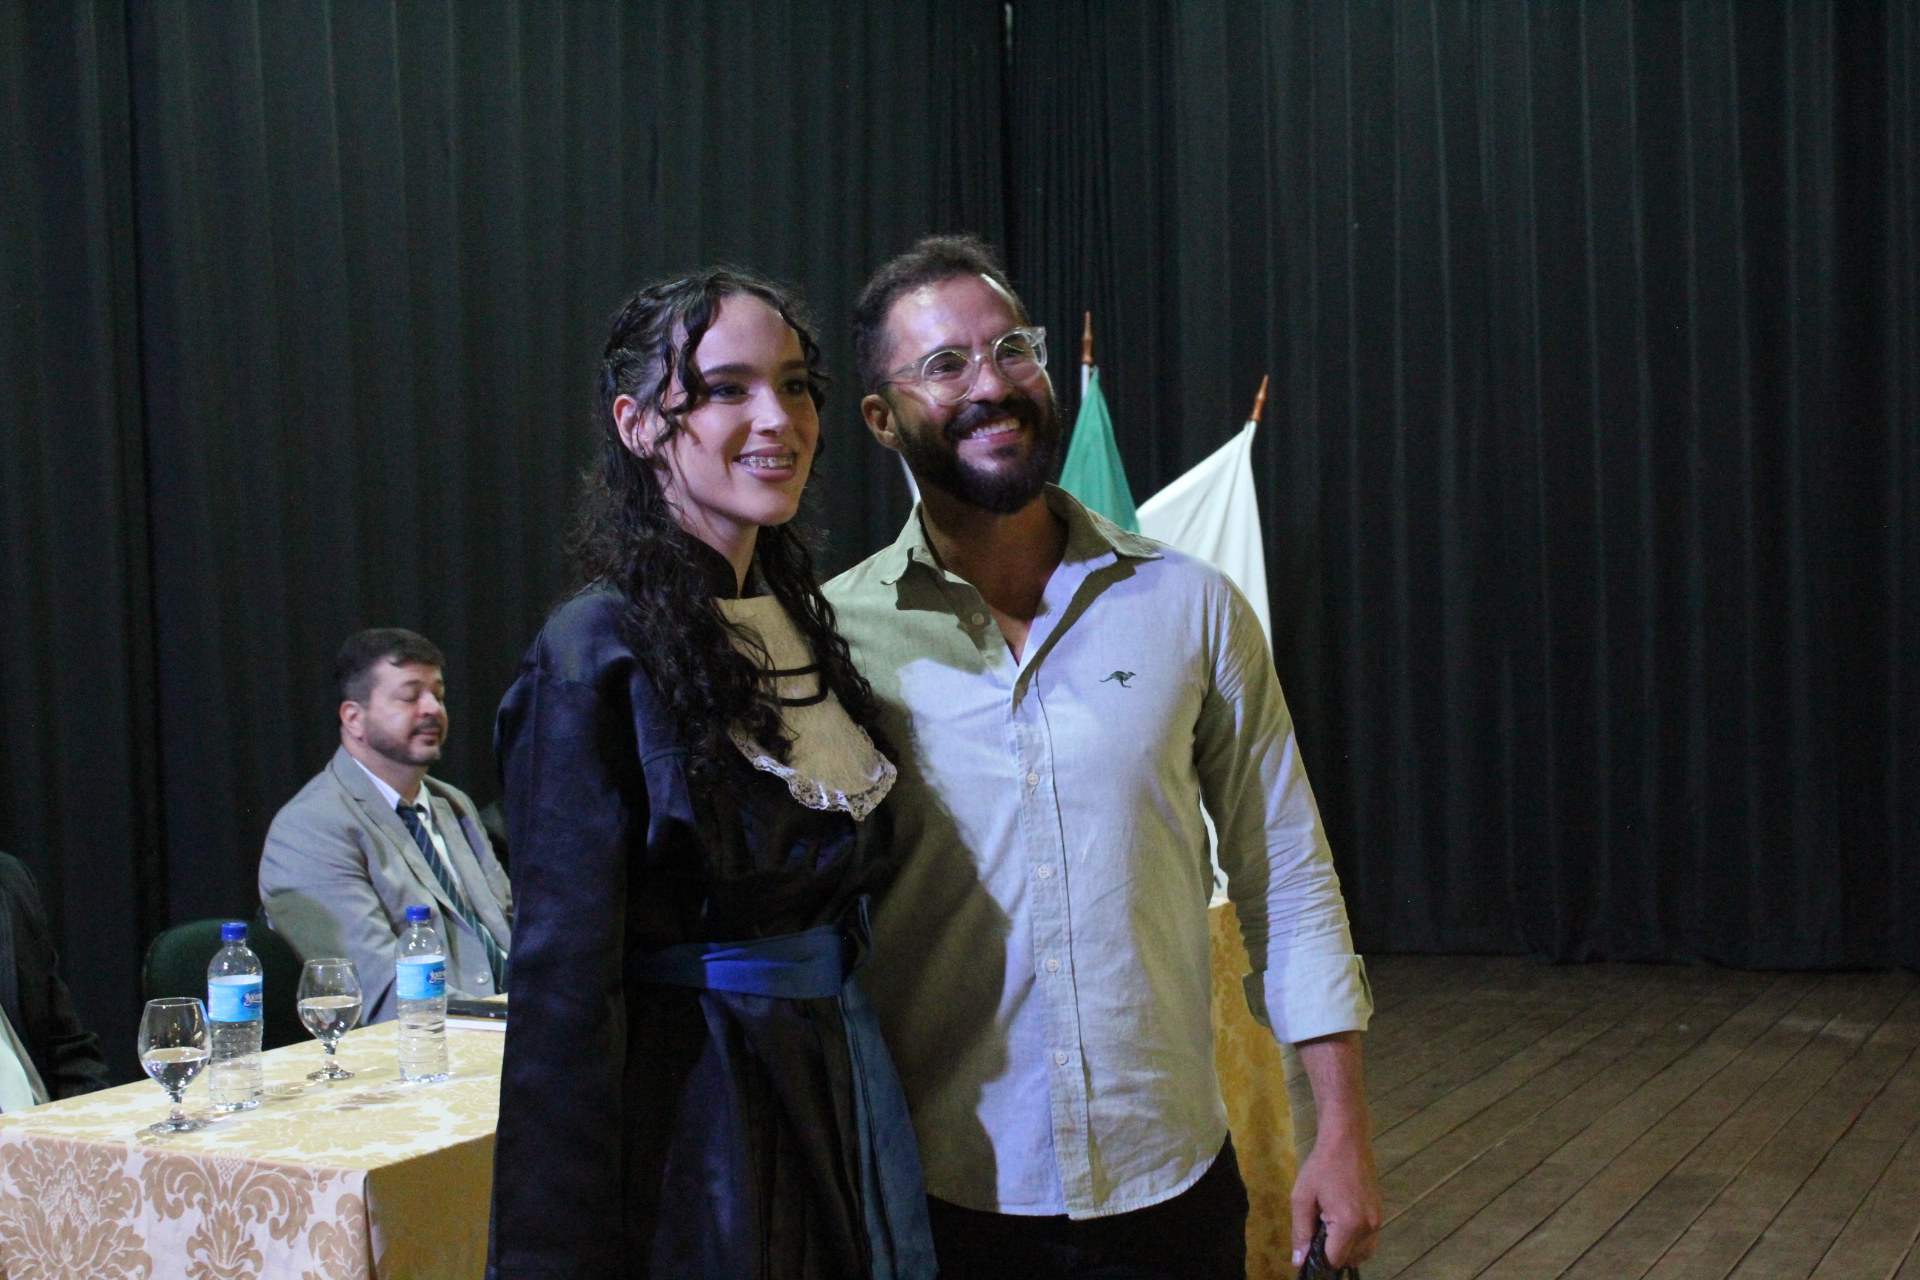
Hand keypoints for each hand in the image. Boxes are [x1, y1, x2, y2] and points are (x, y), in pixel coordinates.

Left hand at [1290, 1127, 1381, 1268]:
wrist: (1347, 1140)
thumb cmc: (1321, 1166)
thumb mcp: (1302, 1197)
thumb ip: (1301, 1232)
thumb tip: (1299, 1262)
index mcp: (1349, 1223)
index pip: (1334, 1260)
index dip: (1318, 1258)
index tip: (1309, 1244)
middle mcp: (1369, 1227)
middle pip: (1349, 1260)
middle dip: (1331, 1252)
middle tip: (1317, 1228)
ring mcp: (1378, 1222)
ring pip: (1361, 1254)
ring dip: (1344, 1249)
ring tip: (1328, 1224)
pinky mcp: (1380, 1215)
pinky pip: (1369, 1242)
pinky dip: (1355, 1241)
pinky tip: (1340, 1222)